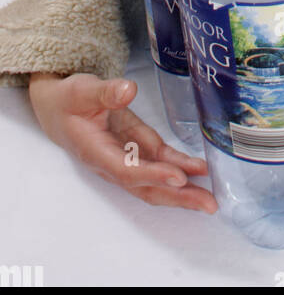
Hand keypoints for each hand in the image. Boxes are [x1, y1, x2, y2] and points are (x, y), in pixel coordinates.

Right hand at [28, 72, 217, 212]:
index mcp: (95, 152)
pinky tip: (201, 170)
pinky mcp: (138, 147)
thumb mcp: (82, 91)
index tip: (179, 177)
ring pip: (157, 182)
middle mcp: (113, 163)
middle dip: (178, 197)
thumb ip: (105, 92)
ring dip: (184, 191)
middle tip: (208, 204)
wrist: (61, 110)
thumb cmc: (69, 101)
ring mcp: (127, 158)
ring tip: (211, 199)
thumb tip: (127, 90)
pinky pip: (161, 162)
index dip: (153, 175)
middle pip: (146, 187)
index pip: (127, 170)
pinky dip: (181, 166)